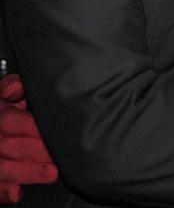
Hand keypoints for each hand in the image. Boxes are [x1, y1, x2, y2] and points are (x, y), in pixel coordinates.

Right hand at [0, 74, 57, 202]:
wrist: (1, 132)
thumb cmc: (7, 115)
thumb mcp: (9, 96)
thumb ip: (14, 87)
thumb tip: (14, 91)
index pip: (10, 120)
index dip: (33, 127)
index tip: (58, 131)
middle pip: (10, 146)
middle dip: (38, 151)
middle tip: (61, 154)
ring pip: (3, 168)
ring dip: (28, 172)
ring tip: (53, 173)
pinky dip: (3, 192)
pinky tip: (17, 193)